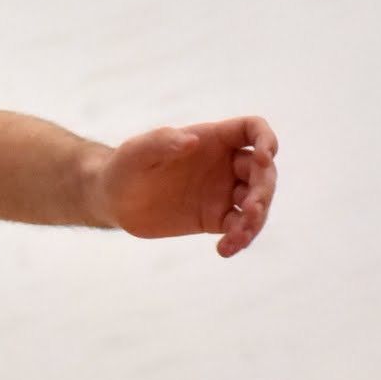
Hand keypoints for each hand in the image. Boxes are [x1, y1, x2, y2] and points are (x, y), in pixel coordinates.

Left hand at [94, 116, 279, 257]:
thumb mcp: (137, 151)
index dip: (267, 139)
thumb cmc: (125, 165)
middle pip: (264, 172)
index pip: (253, 129)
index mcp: (212, 139)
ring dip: (255, 220)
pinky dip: (239, 240)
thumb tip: (192, 140)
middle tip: (250, 209)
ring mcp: (224, 192)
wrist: (113, 199)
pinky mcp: (216, 219)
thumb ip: (162, 142)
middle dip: (264, 190)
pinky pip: (239, 228)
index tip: (264, 157)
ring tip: (236, 237)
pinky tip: (224, 250)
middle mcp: (225, 164)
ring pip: (257, 204)